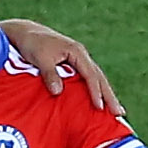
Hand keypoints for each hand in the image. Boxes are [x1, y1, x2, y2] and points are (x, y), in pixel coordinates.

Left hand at [2, 20, 120, 116]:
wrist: (27, 33)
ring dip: (106, 95)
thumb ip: (50, 74)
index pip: (90, 75)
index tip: (99, 107)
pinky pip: (89, 79)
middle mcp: (82, 55)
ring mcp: (79, 60)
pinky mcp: (74, 65)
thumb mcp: (41, 58)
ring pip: (97, 78)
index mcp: (77, 52)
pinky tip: (100, 102)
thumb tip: (58, 92)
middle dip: (109, 96)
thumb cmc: (34, 44)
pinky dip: (96, 91)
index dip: (95, 92)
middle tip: (119, 113)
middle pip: (100, 77)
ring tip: (116, 111)